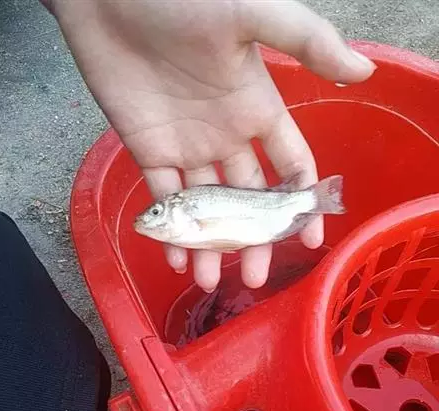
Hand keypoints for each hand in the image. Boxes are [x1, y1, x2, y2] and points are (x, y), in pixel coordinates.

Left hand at [46, 0, 375, 291]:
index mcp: (257, 110)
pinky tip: (177, 259)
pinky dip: (170, 230)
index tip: (309, 240)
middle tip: (255, 279)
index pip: (290, 167)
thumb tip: (362, 72)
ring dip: (210, 246)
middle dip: (252, 240)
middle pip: (247, 201)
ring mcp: (188, 148)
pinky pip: (165, 200)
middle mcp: (226, 136)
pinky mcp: (149, 151)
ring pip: (205, 208)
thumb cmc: (183, 1)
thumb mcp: (251, 15)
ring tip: (211, 282)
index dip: (301, 203)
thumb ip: (306, 41)